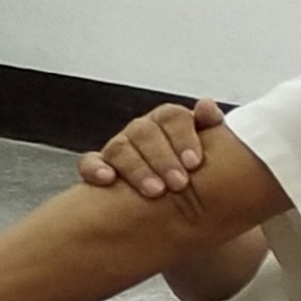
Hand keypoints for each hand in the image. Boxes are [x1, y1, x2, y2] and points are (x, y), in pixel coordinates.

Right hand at [79, 96, 226, 200]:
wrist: (177, 195)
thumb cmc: (192, 169)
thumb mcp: (210, 147)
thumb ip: (209, 125)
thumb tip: (205, 105)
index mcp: (167, 121)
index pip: (172, 117)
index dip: (183, 137)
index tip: (194, 163)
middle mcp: (141, 130)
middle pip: (145, 133)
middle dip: (163, 159)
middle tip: (179, 184)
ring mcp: (118, 147)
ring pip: (120, 148)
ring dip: (137, 169)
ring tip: (155, 191)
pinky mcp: (98, 166)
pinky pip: (90, 162)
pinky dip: (95, 169)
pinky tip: (107, 179)